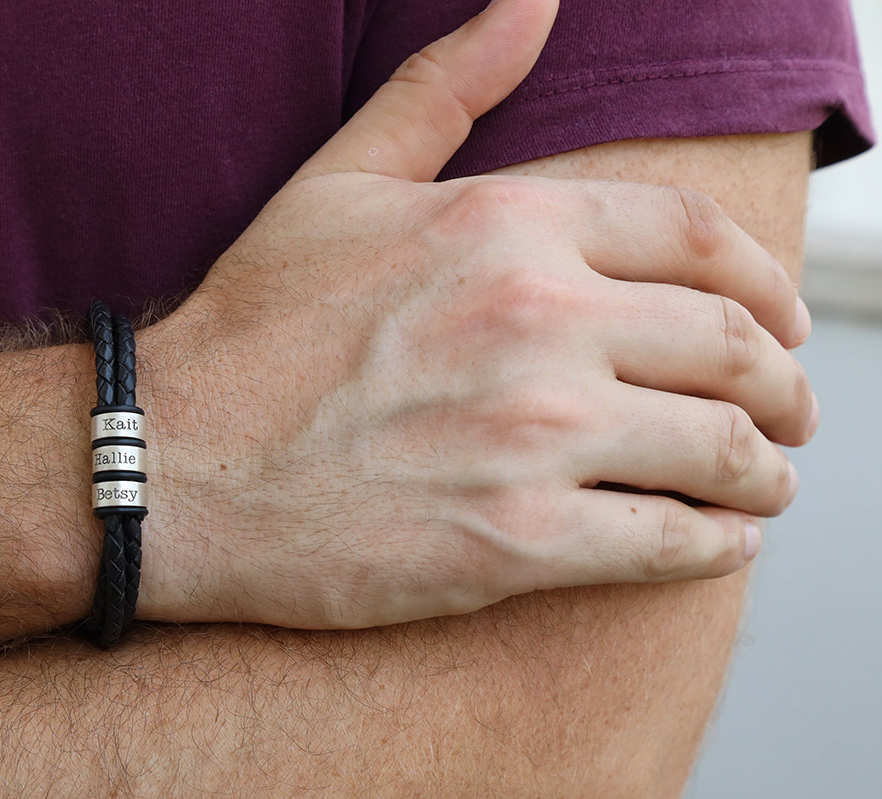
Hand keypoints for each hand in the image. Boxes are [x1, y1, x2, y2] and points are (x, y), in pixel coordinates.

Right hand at [140, 0, 811, 628]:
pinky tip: (715, 544)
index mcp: (507, 226)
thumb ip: (446, 89)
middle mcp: (536, 324)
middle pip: (732, 347)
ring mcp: (531, 440)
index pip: (697, 238)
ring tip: (764, 488)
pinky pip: (669, 544)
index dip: (766, 282)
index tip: (780, 321)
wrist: (170, 466)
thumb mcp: (340, 184)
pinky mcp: (514, 544)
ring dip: (766, 474)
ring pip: (720, 451)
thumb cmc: (248, 331)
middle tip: (790, 416)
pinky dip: (714, 547)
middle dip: (785, 387)